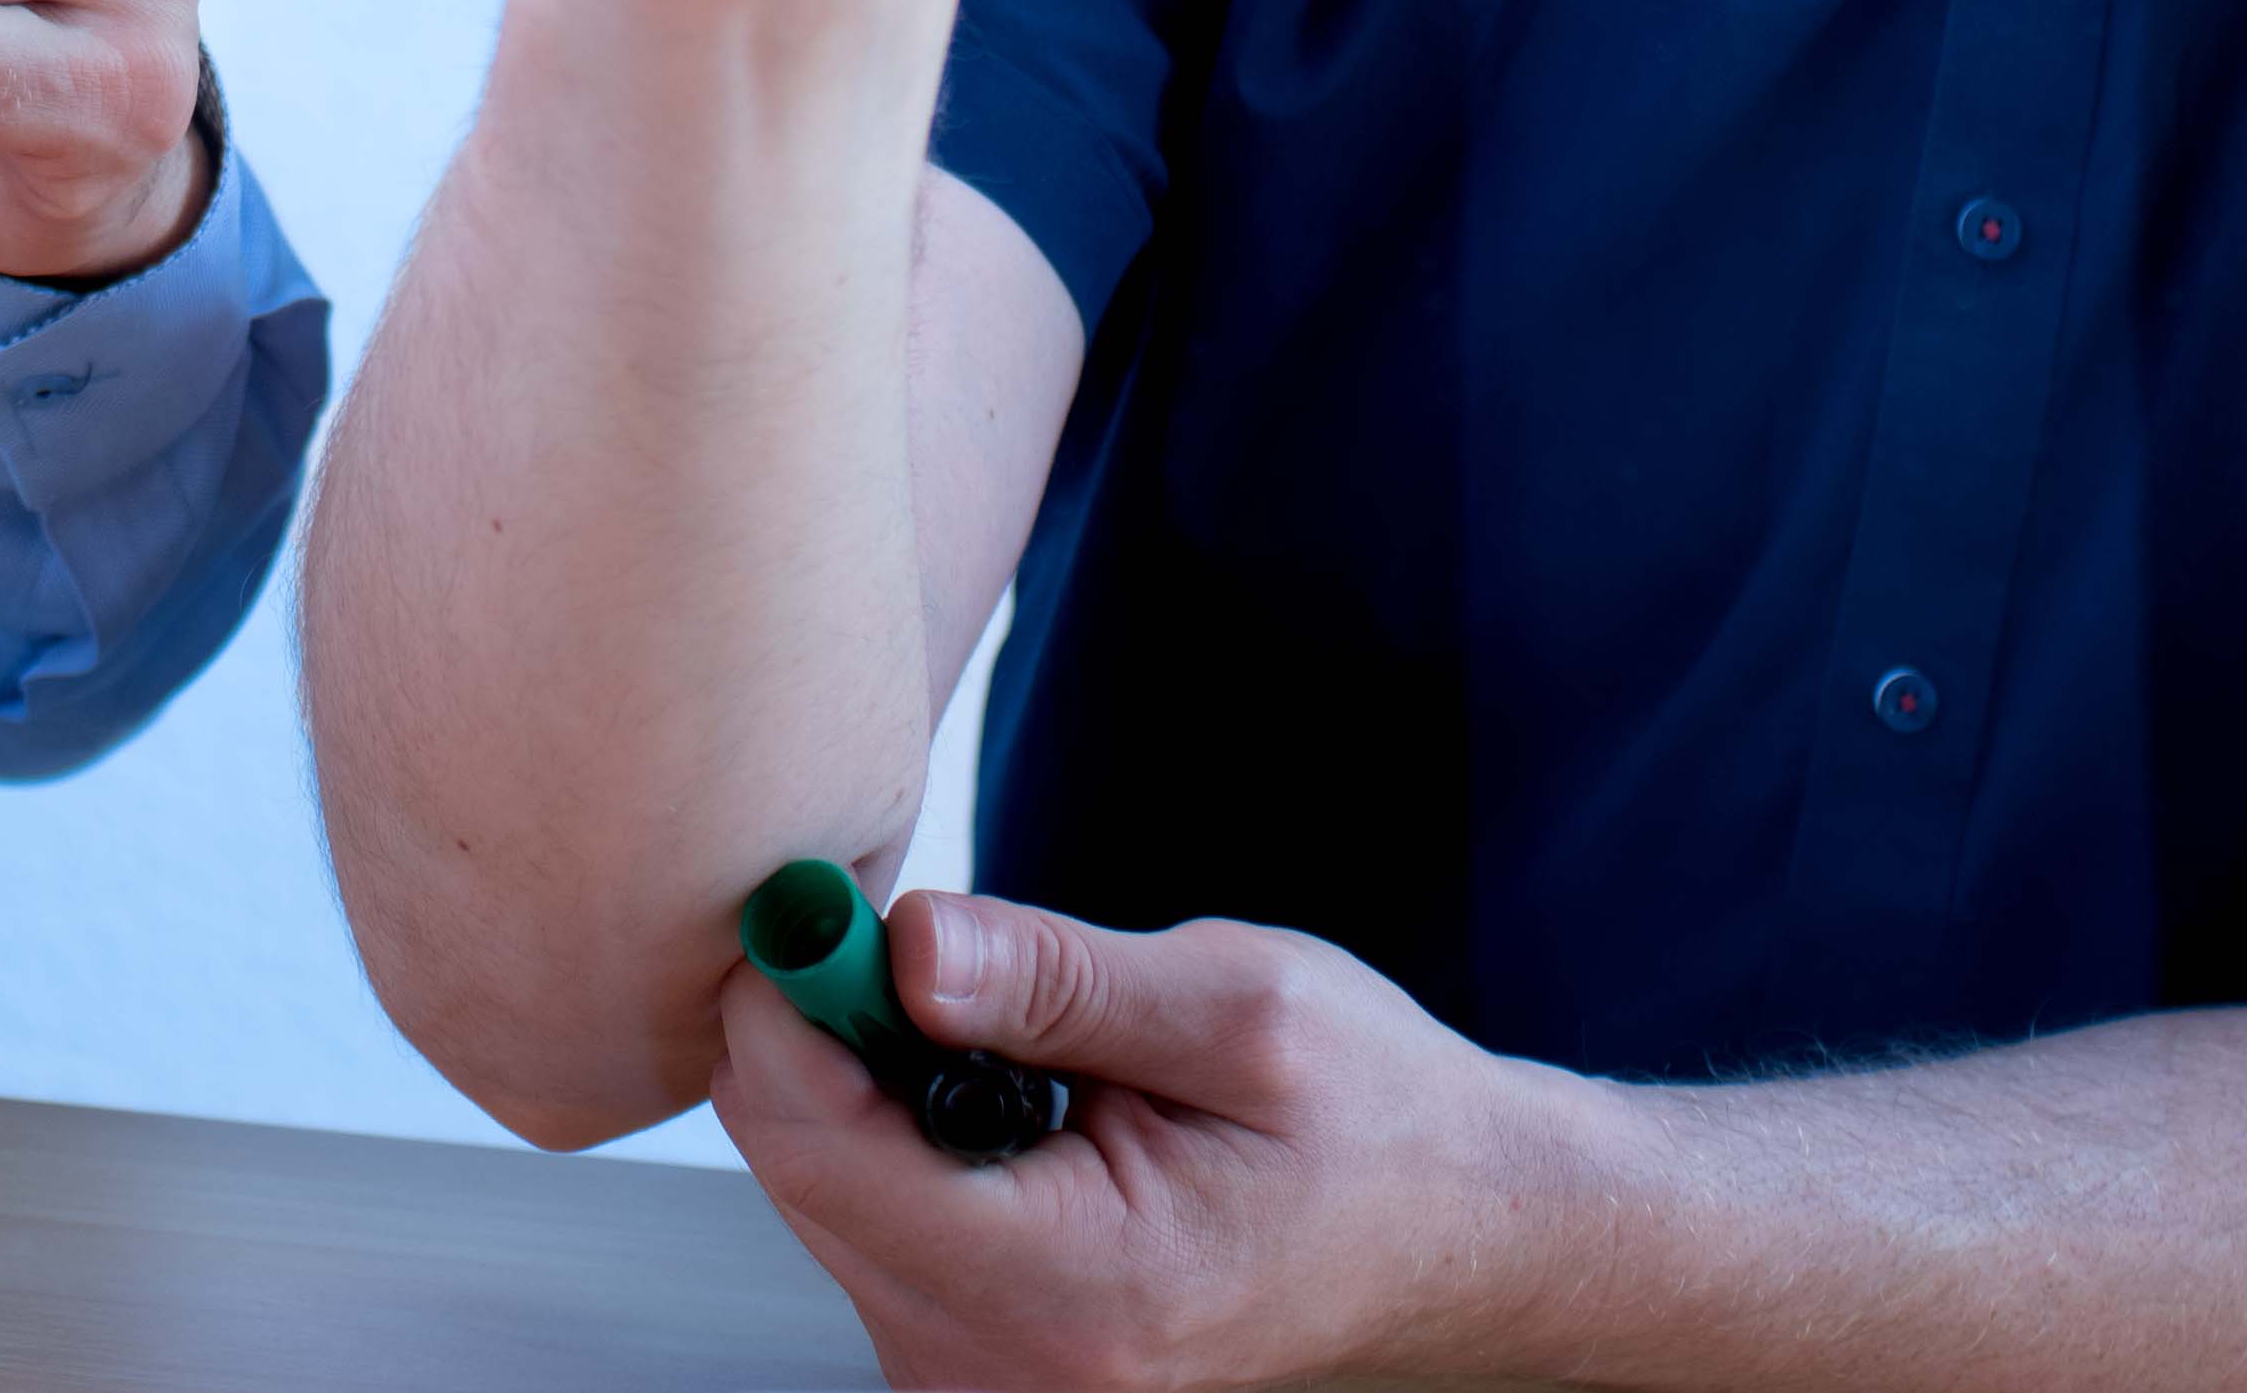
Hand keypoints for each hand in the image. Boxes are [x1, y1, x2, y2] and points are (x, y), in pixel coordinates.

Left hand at [709, 891, 1605, 1392]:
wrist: (1454, 1234)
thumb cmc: (1377, 1126)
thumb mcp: (1239, 1007)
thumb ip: (1057, 979)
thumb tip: (903, 944)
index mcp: (1075, 1289)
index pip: (827, 1150)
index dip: (792, 1004)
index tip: (818, 902)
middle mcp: (1003, 1370)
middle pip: (805, 1174)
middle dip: (830, 1033)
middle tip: (917, 936)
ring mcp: (980, 1380)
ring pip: (824, 1196)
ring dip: (868, 1082)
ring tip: (996, 1026)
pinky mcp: (971, 1360)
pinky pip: (868, 1227)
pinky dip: (898, 1135)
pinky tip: (996, 1096)